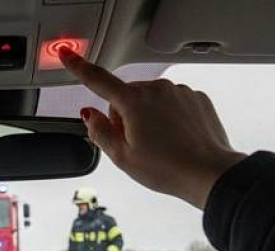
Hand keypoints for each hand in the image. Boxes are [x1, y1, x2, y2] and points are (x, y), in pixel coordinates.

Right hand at [59, 47, 245, 208]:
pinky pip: (172, 104)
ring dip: (148, 118)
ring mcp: (179, 92)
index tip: (65, 53)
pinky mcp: (196, 98)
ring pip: (150, 101)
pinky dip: (169, 118)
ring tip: (160, 146)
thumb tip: (90, 114)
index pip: (98, 80)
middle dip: (125, 117)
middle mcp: (156, 89)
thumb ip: (100, 131)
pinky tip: (175, 139)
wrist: (209, 173)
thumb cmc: (167, 168)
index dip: (78, 67)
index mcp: (134, 101)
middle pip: (126, 98)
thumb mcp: (122, 157)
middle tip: (136, 145)